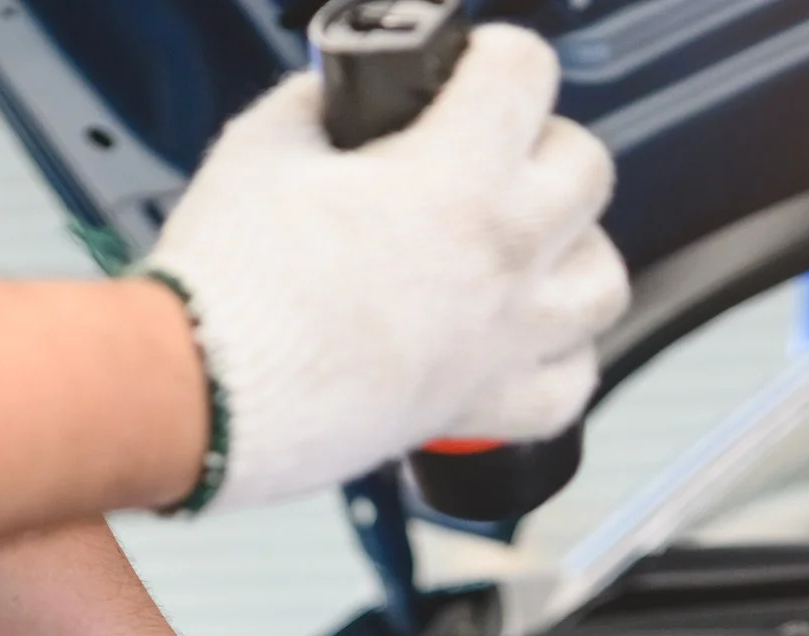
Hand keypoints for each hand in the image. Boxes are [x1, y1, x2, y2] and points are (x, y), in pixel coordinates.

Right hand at [141, 24, 626, 510]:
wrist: (204, 395)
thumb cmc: (229, 286)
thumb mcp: (260, 147)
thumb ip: (316, 108)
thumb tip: (334, 102)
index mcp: (458, 177)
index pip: (528, 71)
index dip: (495, 55)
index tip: (469, 69)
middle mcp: (502, 257)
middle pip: (589, 169)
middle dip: (543, 144)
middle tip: (490, 151)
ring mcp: (502, 339)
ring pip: (604, 280)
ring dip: (574, 250)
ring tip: (523, 245)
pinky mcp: (480, 407)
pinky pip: (569, 385)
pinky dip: (559, 358)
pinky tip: (519, 337)